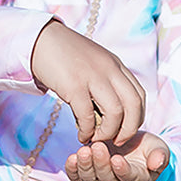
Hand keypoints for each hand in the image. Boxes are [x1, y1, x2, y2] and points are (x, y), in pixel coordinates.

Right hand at [31, 20, 145, 145]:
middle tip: (117, 141)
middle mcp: (109, 69)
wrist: (40, 39)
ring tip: (96, 139)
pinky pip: (87, 115)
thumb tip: (107, 115)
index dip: (136, 118)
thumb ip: (104, 83)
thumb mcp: (94, 64)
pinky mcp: (74, 85)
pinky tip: (81, 135)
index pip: (139, 96)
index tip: (125, 130)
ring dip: (108, 133)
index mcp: (116, 65)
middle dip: (128, 129)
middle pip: (133, 105)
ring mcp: (93, 76)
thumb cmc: (65, 56)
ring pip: (115, 113)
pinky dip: (87, 131)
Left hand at [65, 132, 169, 180]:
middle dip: (101, 164)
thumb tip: (158, 162)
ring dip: (86, 167)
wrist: (128, 149)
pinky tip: (72, 158)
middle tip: (98, 147)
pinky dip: (73, 170)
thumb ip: (159, 155)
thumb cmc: (144, 149)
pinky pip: (77, 179)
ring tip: (84, 151)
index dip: (123, 171)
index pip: (129, 179)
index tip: (117, 159)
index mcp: (136, 180)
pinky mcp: (86, 179)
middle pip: (107, 180)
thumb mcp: (157, 148)